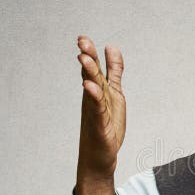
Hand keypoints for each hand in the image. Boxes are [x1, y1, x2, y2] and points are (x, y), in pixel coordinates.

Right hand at [75, 35, 125, 184]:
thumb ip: (113, 71)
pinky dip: (94, 97)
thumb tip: (111, 47)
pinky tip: (90, 86)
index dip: (88, 53)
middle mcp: (93, 98)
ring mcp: (94, 111)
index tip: (82, 38)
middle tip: (81, 41)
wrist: (99, 156)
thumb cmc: (105, 124)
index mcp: (96, 90)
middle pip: (90, 74)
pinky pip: (97, 108)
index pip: (92, 68)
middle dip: (87, 57)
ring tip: (84, 57)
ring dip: (89, 73)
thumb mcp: (113, 93)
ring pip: (92, 89)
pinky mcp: (99, 124)